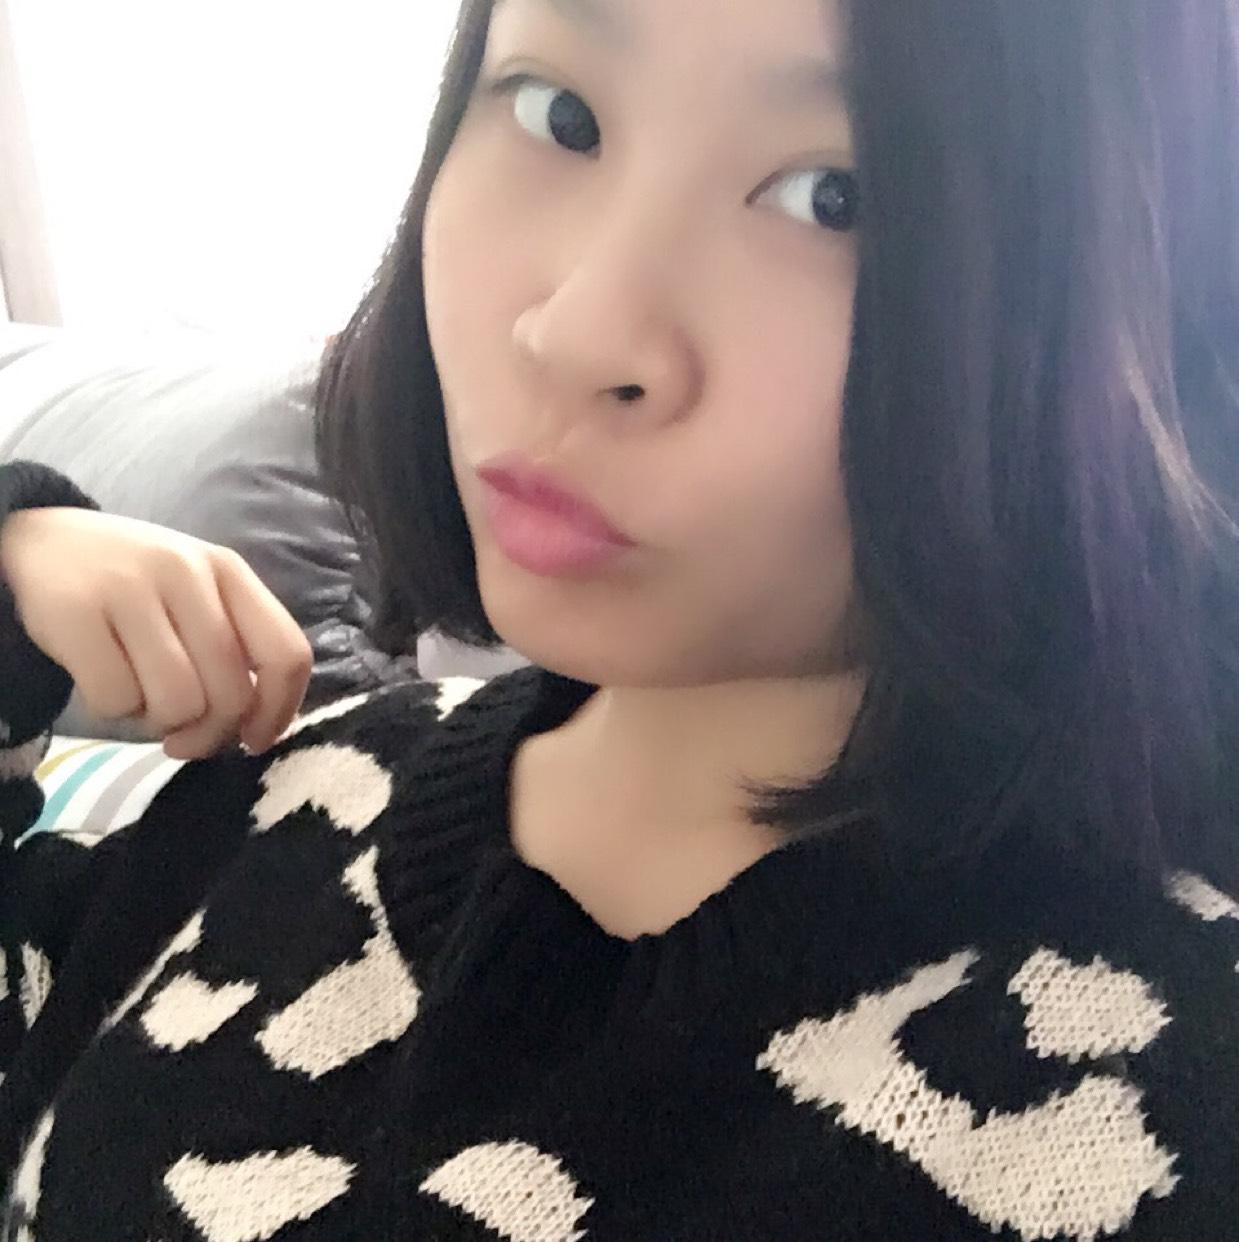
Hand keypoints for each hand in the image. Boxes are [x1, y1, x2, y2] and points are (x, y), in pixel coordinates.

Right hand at [0, 507, 312, 758]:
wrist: (40, 542)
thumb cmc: (136, 584)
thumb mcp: (198, 594)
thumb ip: (236, 643)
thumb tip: (259, 725)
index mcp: (228, 569)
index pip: (286, 653)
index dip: (279, 710)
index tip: (254, 741)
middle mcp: (186, 571)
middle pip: (231, 693)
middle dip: (209, 734)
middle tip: (182, 738)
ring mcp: (129, 587)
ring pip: (178, 704)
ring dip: (159, 723)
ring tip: (141, 699)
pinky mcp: (74, 611)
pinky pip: (117, 700)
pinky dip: (112, 710)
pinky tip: (104, 683)